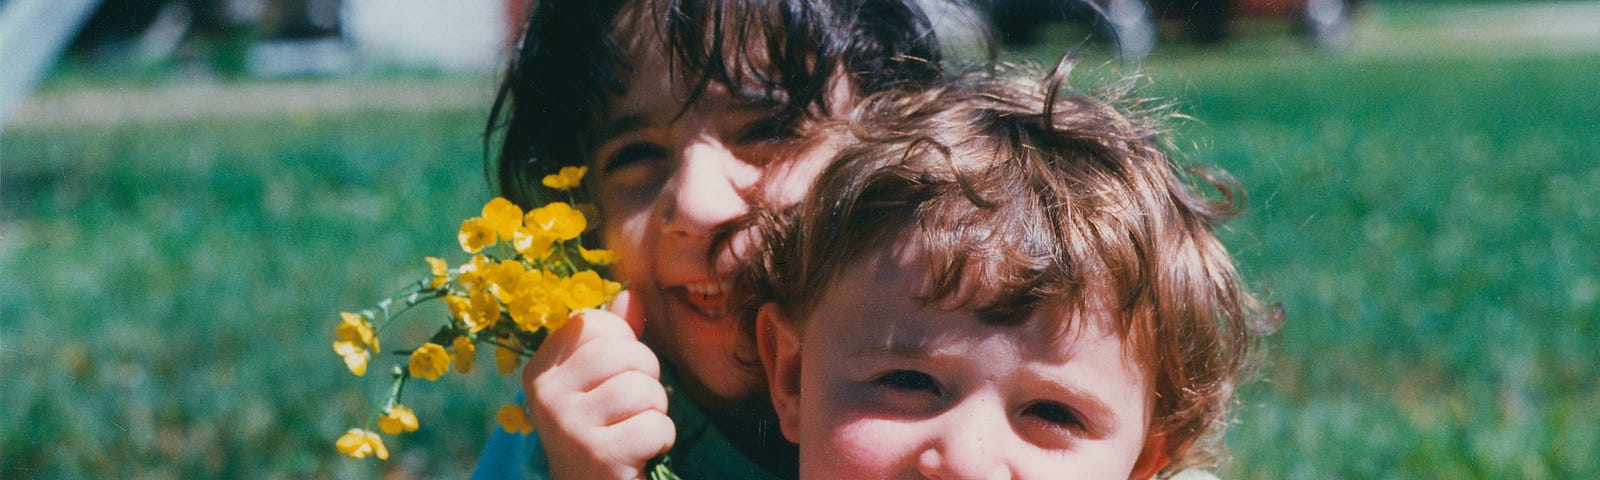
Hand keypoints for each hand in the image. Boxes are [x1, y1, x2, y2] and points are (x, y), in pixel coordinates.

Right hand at [522, 291, 674, 479]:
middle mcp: (544, 394)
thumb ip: (613, 339)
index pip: (592, 322)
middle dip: (646, 376)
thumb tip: (629, 295)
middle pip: (622, 351)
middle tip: (634, 406)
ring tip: (637, 428)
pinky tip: (642, 451)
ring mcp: (567, 425)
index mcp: (541, 369)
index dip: (622, 342)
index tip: (615, 374)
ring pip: (642, 388)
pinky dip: (662, 439)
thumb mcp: (598, 383)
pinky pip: (656, 426)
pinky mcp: (598, 455)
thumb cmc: (600, 432)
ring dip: (656, 410)